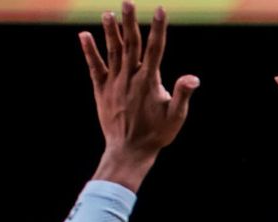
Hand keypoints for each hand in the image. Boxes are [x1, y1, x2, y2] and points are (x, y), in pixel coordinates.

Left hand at [79, 3, 197, 189]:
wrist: (129, 150)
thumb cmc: (156, 134)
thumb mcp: (176, 117)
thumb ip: (182, 94)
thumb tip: (193, 78)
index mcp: (149, 81)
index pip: (155, 48)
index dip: (158, 28)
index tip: (160, 9)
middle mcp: (130, 77)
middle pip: (130, 43)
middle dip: (130, 21)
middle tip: (127, 1)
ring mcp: (114, 83)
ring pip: (112, 51)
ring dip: (110, 31)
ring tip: (107, 13)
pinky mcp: (101, 90)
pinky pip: (94, 67)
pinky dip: (89, 51)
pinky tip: (84, 35)